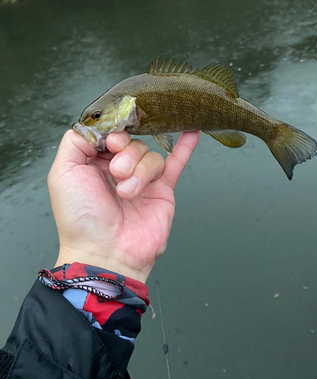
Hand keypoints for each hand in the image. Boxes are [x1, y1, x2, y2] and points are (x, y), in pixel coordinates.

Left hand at [48, 129, 199, 282]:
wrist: (106, 253)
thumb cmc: (81, 218)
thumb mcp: (63, 173)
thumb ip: (75, 141)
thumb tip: (96, 125)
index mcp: (95, 163)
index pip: (111, 134)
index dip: (114, 134)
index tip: (112, 144)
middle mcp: (119, 168)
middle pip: (132, 142)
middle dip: (126, 154)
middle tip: (117, 173)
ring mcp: (142, 179)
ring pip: (151, 155)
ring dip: (140, 172)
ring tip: (127, 193)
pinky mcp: (162, 190)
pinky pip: (176, 163)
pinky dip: (185, 147)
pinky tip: (192, 131)